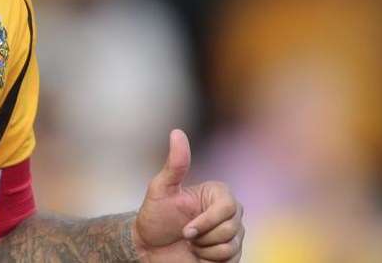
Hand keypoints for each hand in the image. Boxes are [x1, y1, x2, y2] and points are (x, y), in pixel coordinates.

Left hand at [132, 129, 243, 262]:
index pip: (228, 207)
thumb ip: (174, 164)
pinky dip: (212, 261)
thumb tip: (177, 131)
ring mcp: (232, 234)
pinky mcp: (231, 254)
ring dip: (205, 250)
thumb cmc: (154, 217)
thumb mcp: (160, 189)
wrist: (149, 249)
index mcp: (217, 193)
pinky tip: (199, 255)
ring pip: (232, 246)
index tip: (186, 229)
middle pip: (232, 228)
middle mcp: (229, 212)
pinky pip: (232, 260)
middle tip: (185, 235)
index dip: (207, 222)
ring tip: (191, 244)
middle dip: (203, 237)